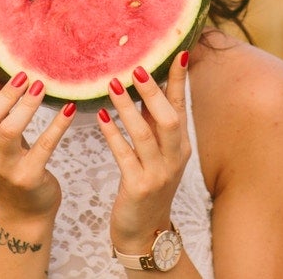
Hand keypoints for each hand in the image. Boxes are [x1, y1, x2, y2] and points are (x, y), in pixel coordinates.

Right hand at [0, 46, 77, 224]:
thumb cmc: (12, 161)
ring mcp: (4, 167)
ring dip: (27, 106)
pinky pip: (43, 147)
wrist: (23, 210)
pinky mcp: (28, 177)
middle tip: (25, 74)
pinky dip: (57, 126)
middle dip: (6, 93)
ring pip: (10, 131)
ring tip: (42, 86)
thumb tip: (7, 61)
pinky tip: (70, 110)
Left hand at [99, 50, 192, 253]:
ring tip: (112, 84)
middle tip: (137, 68)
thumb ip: (153, 123)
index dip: (179, 79)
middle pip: (168, 118)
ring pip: (144, 135)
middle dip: (152, 92)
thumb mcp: (159, 153)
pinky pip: (125, 156)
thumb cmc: (148, 184)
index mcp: (181, 144)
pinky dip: (113, 135)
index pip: (181, 105)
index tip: (178, 50)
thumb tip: (145, 85)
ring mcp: (158, 174)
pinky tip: (102, 117)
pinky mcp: (138, 188)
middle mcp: (175, 156)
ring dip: (128, 108)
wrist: (145, 231)